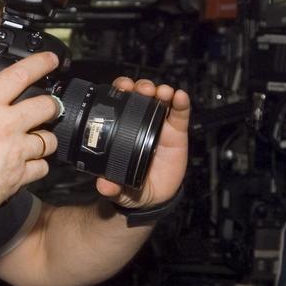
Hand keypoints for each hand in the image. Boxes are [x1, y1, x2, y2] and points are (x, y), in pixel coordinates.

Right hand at [0, 52, 60, 221]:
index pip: (21, 75)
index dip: (41, 63)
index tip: (51, 60)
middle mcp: (5, 126)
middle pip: (47, 106)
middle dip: (50, 105)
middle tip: (46, 108)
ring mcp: (15, 152)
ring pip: (48, 139)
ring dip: (44, 138)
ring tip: (33, 140)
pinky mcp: (19, 176)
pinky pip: (42, 167)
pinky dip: (37, 165)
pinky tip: (26, 164)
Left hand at [95, 77, 189, 209]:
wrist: (155, 198)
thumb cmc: (134, 188)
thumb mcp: (119, 190)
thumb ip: (111, 188)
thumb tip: (104, 185)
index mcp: (124, 130)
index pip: (121, 103)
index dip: (120, 90)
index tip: (122, 87)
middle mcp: (141, 123)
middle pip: (141, 96)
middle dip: (142, 87)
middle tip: (143, 90)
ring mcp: (160, 125)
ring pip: (161, 100)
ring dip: (161, 91)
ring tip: (163, 92)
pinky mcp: (177, 132)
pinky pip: (180, 114)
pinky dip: (181, 103)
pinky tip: (180, 97)